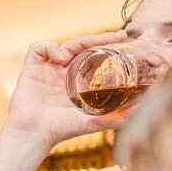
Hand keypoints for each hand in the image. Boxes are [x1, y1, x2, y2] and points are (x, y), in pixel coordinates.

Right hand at [0, 32, 132, 170]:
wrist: (34, 134)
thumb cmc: (60, 131)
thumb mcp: (93, 122)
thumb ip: (115, 118)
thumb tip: (140, 114)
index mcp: (75, 83)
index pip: (94, 58)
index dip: (107, 47)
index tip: (124, 40)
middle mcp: (62, 74)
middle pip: (82, 47)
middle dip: (99, 39)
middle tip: (119, 36)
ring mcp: (47, 70)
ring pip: (64, 45)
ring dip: (78, 42)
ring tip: (86, 48)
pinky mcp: (31, 69)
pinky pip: (38, 48)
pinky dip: (49, 47)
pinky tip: (59, 58)